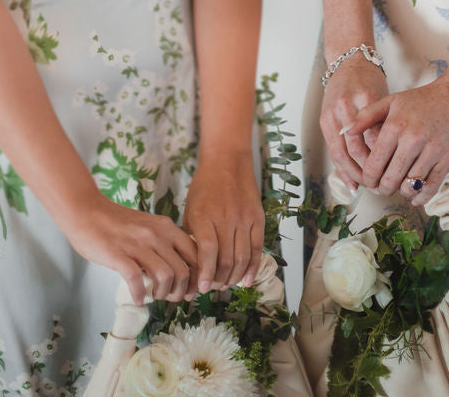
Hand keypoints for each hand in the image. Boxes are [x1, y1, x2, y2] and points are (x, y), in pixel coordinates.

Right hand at [61, 190, 198, 305]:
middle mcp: (156, 234)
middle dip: (180, 291)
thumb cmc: (116, 223)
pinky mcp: (119, 255)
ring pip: (165, 276)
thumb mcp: (148, 226)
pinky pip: (138, 280)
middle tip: (170, 297)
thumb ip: (163, 242)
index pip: (195, 254)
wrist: (86, 212)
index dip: (197, 276)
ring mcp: (137, 244)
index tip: (191, 289)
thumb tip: (180, 269)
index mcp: (165, 227)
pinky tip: (137, 298)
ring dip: (162, 293)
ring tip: (153, 296)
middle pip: (183, 270)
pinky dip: (140, 294)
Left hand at [182, 151, 263, 293]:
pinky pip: (257, 248)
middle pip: (226, 259)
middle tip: (213, 287)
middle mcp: (225, 218)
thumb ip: (192, 236)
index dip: (205, 273)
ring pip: (242, 257)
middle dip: (219, 280)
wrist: (227, 160)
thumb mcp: (190, 209)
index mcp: (204, 215)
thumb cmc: (204, 186)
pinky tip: (247, 280)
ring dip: (235, 277)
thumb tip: (190, 266)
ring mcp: (244, 218)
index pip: (207, 252)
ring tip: (227, 284)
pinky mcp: (258, 218)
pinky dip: (253, 267)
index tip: (201, 288)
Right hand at [320, 53, 389, 188]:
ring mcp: (332, 113)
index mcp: (366, 99)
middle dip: (369, 172)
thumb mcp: (383, 99)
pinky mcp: (324, 119)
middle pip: (356, 149)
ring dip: (355, 174)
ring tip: (368, 186)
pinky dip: (342, 168)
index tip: (395, 175)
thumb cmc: (370, 82)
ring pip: (342, 153)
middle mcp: (346, 106)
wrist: (348, 61)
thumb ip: (384, 126)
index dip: (384, 161)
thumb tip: (392, 163)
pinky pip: (333, 149)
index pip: (376, 139)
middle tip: (382, 186)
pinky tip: (352, 182)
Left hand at [348, 72, 448, 201]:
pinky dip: (420, 197)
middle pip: (390, 179)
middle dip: (382, 188)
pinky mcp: (448, 160)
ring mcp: (432, 151)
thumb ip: (366, 116)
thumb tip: (346, 132)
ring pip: (409, 186)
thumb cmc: (422, 99)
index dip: (368, 179)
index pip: (374, 164)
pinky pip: (431, 188)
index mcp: (395, 126)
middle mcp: (413, 140)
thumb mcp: (392, 101)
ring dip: (401, 192)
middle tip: (381, 188)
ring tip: (398, 187)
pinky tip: (415, 196)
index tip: (368, 182)